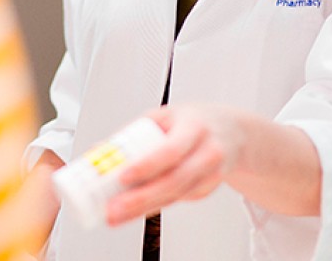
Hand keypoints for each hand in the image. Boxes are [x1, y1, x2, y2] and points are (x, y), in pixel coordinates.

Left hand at [105, 103, 246, 225]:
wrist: (232, 131)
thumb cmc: (193, 121)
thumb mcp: (167, 116)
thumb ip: (136, 132)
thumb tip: (99, 151)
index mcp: (194, 126)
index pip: (171, 149)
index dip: (147, 165)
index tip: (123, 176)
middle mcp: (207, 151)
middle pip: (174, 180)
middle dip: (141, 198)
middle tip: (113, 208)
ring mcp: (211, 173)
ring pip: (176, 196)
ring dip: (143, 208)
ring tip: (115, 215)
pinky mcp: (208, 190)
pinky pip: (179, 200)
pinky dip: (156, 205)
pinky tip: (137, 208)